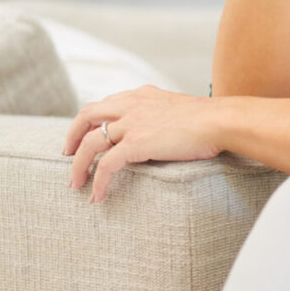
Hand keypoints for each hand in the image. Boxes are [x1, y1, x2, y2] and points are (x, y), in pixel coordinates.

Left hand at [63, 85, 224, 202]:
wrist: (222, 121)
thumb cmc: (212, 119)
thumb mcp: (181, 108)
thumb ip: (166, 114)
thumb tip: (169, 128)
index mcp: (143, 94)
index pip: (106, 102)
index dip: (91, 119)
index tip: (86, 134)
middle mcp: (132, 104)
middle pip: (87, 115)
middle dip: (72, 136)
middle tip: (67, 155)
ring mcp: (132, 123)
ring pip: (89, 143)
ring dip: (78, 165)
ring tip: (75, 184)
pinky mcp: (136, 143)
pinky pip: (106, 165)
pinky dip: (98, 182)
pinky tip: (97, 196)